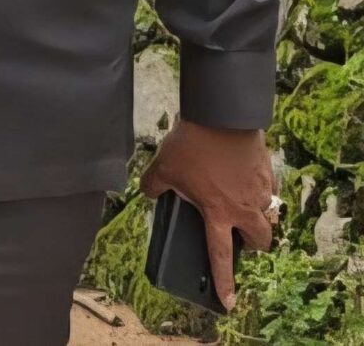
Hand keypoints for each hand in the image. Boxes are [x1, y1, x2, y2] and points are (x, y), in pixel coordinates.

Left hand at [141, 120, 275, 308]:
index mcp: (217, 213)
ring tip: (241, 207)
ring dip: (258, 218)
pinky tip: (244, 181)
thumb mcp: (163, 167)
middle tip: (240, 238)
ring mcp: (260, 192)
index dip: (224, 281)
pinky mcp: (269, 174)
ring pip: (268, 216)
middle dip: (253, 245)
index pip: (220, 256)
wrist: (221, 117)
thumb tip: (149, 193)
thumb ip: (153, 186)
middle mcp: (244, 208)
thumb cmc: (191, 145)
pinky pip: (269, 193)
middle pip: (260, 241)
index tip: (229, 302)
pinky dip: (259, 193)